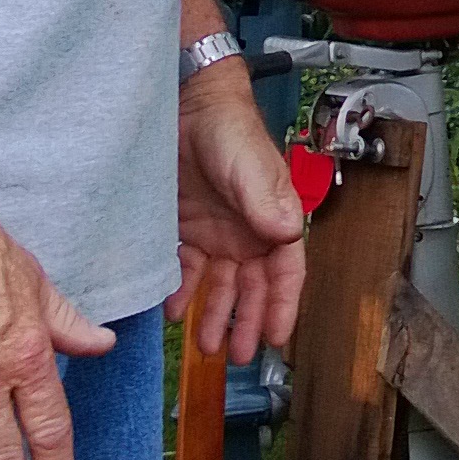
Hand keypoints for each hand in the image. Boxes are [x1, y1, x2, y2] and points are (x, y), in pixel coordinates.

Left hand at [169, 60, 305, 363]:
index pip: (285, 273)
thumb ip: (265, 202)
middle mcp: (247, 232)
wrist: (186, 104)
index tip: (276, 339)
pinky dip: (181, 291)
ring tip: (206, 346)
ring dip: (215, 315)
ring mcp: (215, 232)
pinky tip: (172, 310)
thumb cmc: (229, 128)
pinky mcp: (184, 227)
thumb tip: (285, 234)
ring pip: (219, 285)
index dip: (282, 306)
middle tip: (237, 355)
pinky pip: (185, 268)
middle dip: (246, 322)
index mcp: (273, 220)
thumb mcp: (250, 166)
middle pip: (252, 288)